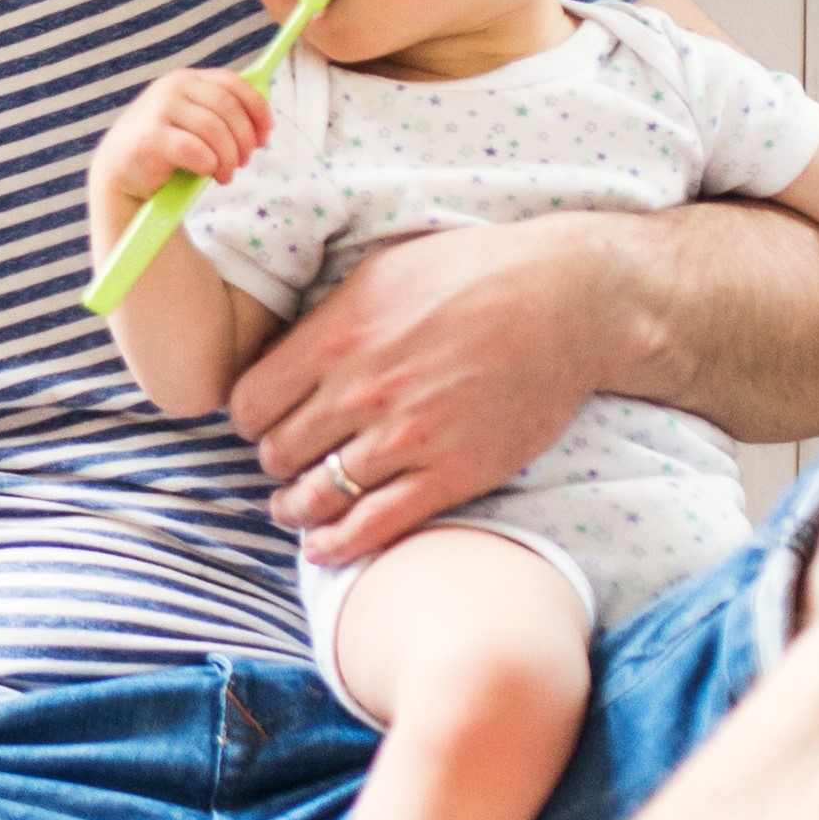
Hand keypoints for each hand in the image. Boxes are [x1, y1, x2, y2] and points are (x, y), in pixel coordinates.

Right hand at [92, 68, 271, 208]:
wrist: (121, 172)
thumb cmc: (165, 150)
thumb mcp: (193, 123)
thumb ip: (220, 114)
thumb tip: (263, 124)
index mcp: (186, 79)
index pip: (232, 83)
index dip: (256, 108)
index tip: (266, 134)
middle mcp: (172, 87)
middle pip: (228, 107)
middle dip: (244, 138)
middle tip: (244, 162)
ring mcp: (159, 110)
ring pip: (216, 130)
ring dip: (228, 157)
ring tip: (225, 175)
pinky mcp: (151, 138)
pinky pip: (196, 150)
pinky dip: (209, 164)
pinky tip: (206, 173)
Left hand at [230, 217, 610, 563]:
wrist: (568, 301)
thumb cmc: (475, 274)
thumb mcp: (381, 273)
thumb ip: (326, 320)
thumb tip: (280, 355)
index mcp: (337, 336)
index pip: (250, 404)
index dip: (250, 419)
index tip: (263, 423)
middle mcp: (362, 390)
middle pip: (277, 453)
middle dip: (275, 462)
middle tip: (287, 462)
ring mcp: (407, 437)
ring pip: (317, 496)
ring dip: (297, 507)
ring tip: (296, 507)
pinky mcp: (453, 473)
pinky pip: (375, 526)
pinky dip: (339, 543)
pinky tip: (324, 546)